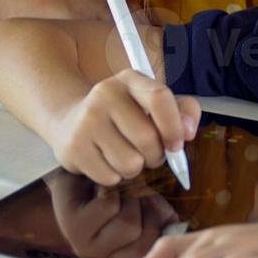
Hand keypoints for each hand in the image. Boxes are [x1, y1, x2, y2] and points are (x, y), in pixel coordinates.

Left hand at [46, 171, 179, 257]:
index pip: (149, 250)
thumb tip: (176, 224)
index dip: (155, 221)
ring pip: (125, 221)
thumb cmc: (111, 189)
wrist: (75, 173)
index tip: (148, 202)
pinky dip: (110, 188)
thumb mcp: (142, 204)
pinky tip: (98, 186)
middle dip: (140, 204)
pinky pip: (108, 206)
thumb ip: (161, 217)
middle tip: (128, 190)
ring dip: (125, 195)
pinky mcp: (73, 227)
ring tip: (114, 187)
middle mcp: (99, 257)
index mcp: (117, 257)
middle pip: (139, 234)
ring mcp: (83, 244)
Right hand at [50, 68, 199, 185]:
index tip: (177, 144)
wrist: (69, 120)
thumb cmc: (123, 115)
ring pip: (131, 163)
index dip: (174, 126)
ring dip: (135, 168)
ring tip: (125, 155)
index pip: (159, 97)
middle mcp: (105, 95)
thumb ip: (181, 111)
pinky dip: (114, 176)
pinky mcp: (74, 148)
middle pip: (148, 139)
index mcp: (129, 80)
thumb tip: (188, 132)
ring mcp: (87, 121)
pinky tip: (105, 160)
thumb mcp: (151, 103)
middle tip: (148, 152)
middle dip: (155, 155)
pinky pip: (110, 177)